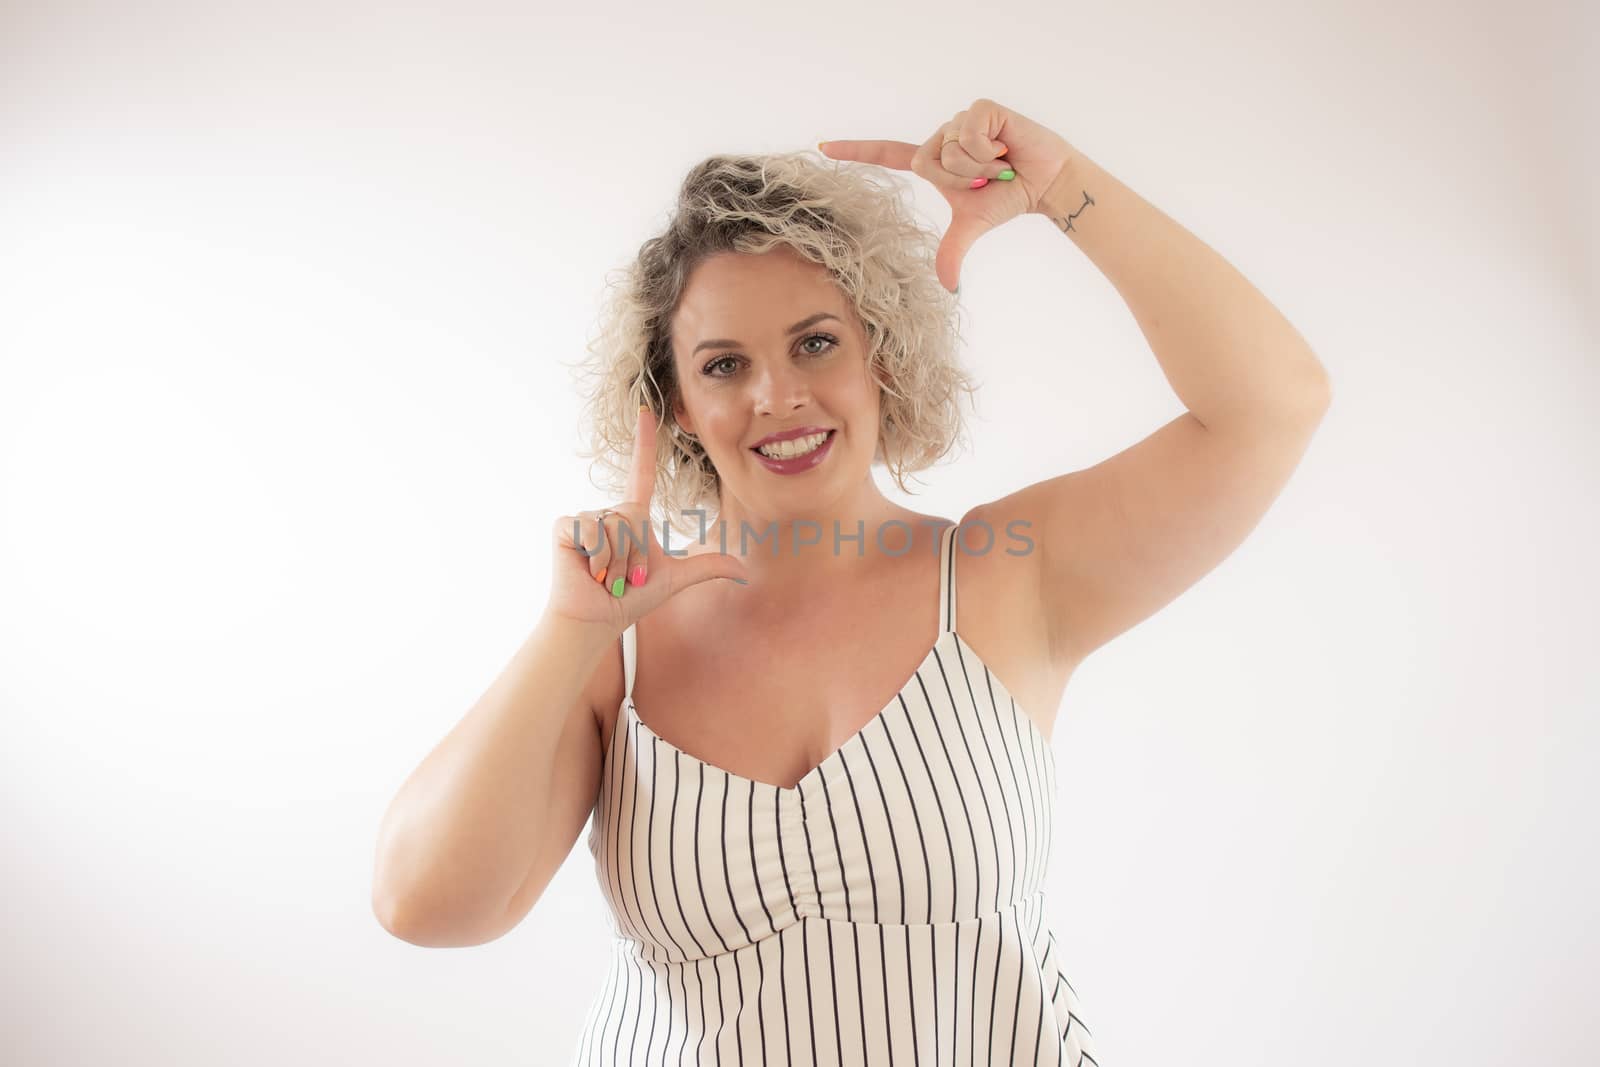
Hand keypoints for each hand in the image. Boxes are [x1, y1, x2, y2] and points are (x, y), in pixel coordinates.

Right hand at [548, 404, 750, 635]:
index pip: (641, 472)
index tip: (645, 409)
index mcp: (633, 516)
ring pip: (614, 524)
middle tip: (626, 578)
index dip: (644, 441)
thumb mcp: (672, 579)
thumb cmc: (629, 599)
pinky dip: (598, 556)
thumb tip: (743, 569)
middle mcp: (610, 512)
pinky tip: (590, 571)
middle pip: (632, 515)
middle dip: (634, 555)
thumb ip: (705, 568)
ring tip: (608, 578)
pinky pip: (591, 529)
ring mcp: (586, 518)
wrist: (597, 618)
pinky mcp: (566, 526)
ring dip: (617, 560)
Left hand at [820, 97, 1077, 292]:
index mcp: (931, 162)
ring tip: (1000, 166)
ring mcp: (959, 121)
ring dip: (979, 168)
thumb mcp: (972, 227)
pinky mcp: (981, 109)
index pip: (886, 154)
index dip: (855, 152)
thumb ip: (953, 251)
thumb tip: (948, 288)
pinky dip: (989, 151)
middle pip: (926, 163)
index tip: (823, 147)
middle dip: (959, 182)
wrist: (1044, 182)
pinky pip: (970, 134)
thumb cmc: (1005, 200)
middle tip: (986, 182)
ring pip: (949, 150)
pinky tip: (1006, 148)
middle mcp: (940, 138)